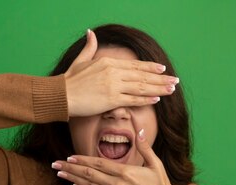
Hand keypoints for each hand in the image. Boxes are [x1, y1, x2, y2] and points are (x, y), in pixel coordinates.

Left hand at [51, 128, 171, 184]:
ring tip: (59, 173)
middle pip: (88, 175)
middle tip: (55, 164)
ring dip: (72, 178)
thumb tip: (140, 131)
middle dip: (71, 168)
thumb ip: (144, 147)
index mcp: (125, 173)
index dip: (82, 160)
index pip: (98, 164)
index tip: (69, 156)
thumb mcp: (155, 163)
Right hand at [64, 29, 178, 116]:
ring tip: (171, 90)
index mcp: (108, 62)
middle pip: (142, 76)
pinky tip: (157, 99)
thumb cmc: (69, 81)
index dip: (150, 67)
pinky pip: (133, 99)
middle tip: (175, 81)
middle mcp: (113, 73)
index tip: (163, 69)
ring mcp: (113, 86)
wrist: (61, 95)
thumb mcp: (80, 61)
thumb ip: (89, 47)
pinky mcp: (111, 100)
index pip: (135, 65)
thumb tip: (91, 33)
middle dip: (160, 79)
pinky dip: (146, 99)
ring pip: (141, 87)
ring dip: (158, 89)